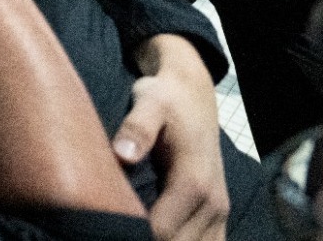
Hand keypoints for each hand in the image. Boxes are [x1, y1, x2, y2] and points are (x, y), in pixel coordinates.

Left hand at [116, 35, 226, 240]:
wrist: (194, 94)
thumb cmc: (166, 99)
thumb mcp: (149, 103)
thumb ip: (137, 128)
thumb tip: (122, 155)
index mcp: (194, 183)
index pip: (161, 232)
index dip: (131, 234)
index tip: (104, 227)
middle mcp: (213, 204)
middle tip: (109, 231)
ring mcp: (219, 212)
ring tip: (128, 231)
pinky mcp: (218, 214)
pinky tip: (154, 235)